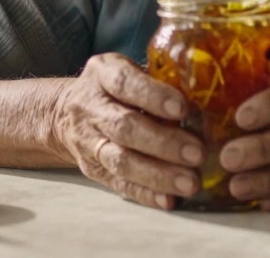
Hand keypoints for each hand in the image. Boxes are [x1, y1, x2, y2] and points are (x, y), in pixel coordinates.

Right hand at [50, 53, 204, 209]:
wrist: (65, 111)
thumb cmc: (115, 87)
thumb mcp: (130, 68)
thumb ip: (160, 81)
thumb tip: (205, 105)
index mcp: (102, 73)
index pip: (124, 83)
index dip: (153, 96)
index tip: (182, 108)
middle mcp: (90, 107)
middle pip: (124, 128)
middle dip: (163, 143)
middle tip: (197, 153)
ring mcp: (88, 141)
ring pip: (120, 160)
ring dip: (157, 174)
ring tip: (190, 182)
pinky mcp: (92, 169)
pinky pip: (118, 184)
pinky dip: (145, 194)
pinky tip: (169, 200)